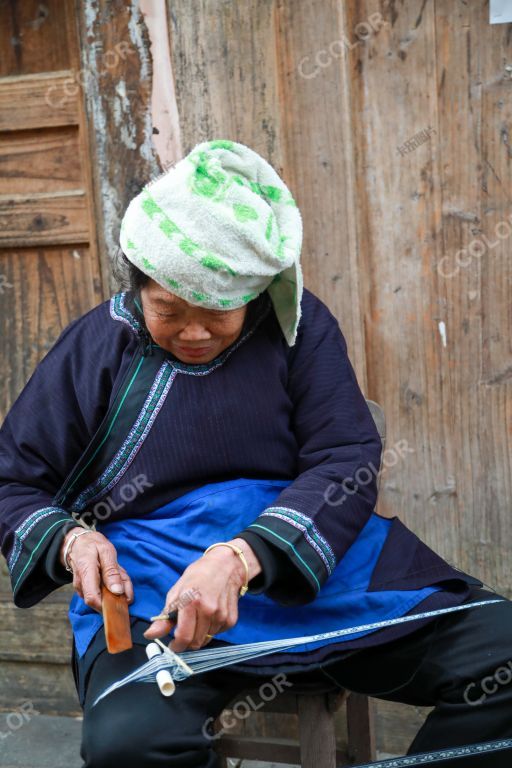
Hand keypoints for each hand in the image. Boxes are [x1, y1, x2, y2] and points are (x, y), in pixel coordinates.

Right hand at [60, 527, 133, 612]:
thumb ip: (111, 571)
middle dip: (117, 595)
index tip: (122, 599)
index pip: (93, 599)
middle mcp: (81, 585)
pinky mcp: (85, 590)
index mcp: (86, 573)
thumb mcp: (106, 551)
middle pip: (100, 602)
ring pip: (103, 598)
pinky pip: (101, 593)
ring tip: (118, 573)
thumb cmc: (92, 545)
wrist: (78, 544)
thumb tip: (118, 591)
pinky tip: (113, 576)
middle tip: (124, 579)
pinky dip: (112, 586)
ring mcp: (82, 589)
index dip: (108, 605)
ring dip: (116, 589)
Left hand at [143, 538, 260, 651]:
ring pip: (206, 639)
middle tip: (184, 632)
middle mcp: (208, 610)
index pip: (184, 637)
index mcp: (191, 602)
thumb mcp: (176, 592)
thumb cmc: (198, 576)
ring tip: (199, 617)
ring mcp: (221, 615)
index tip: (173, 645)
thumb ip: (164, 617)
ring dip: (200, 634)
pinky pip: (217, 634)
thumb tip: (150, 635)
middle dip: (187, 642)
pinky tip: (210, 615)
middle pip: (195, 642)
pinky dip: (211, 629)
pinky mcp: (231, 619)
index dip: (176, 646)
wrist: (225, 565)